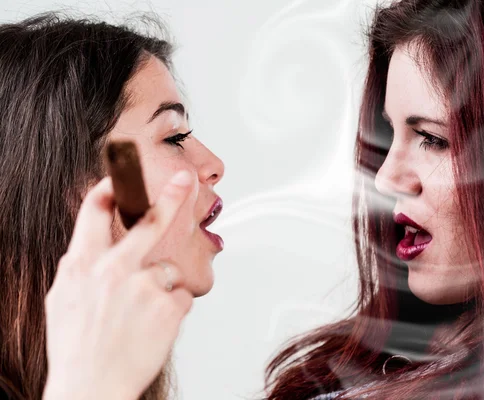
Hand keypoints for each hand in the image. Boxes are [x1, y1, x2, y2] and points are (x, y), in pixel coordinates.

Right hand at [43, 171, 195, 399]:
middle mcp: (113, 269)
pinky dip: (171, 311)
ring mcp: (143, 285)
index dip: (108, 191)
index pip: (94, 214)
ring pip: (167, 271)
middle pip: (149, 221)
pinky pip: (180, 297)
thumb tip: (91, 250)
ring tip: (140, 319)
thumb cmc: (77, 348)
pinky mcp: (168, 304)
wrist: (91, 387)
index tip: (119, 178)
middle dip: (171, 196)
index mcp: (82, 265)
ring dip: (160, 290)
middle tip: (186, 179)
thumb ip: (81, 270)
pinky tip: (152, 328)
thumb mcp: (63, 300)